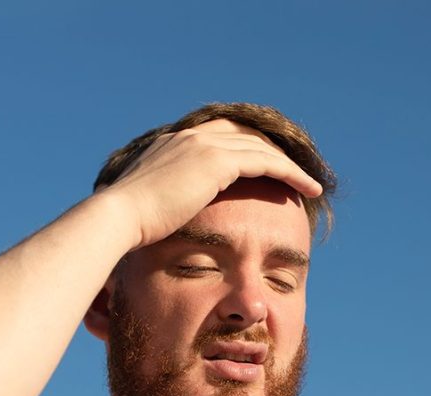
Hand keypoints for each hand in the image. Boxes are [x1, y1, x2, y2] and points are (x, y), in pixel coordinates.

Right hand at [98, 119, 322, 249]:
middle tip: (293, 170)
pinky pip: (267, 162)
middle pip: (245, 136)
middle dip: (272, 151)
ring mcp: (204, 145)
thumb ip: (161, 201)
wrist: (121, 217)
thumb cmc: (128, 224)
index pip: (219, 136)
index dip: (246, 148)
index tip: (263, 165)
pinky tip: (308, 189)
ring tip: (310, 184)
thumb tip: (162, 219)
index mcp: (173, 144)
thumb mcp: (147, 206)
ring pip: (261, 149)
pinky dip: (291, 174)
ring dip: (289, 166)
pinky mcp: (218, 162)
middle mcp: (191, 138)